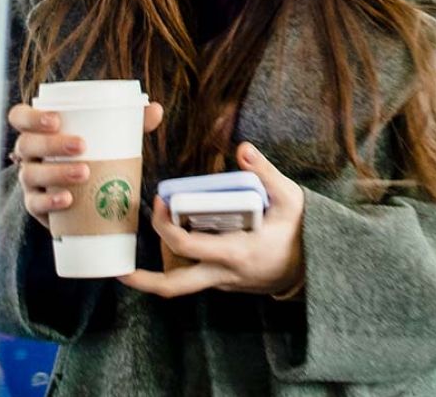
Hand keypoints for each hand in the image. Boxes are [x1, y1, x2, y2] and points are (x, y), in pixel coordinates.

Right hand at [9, 101, 164, 228]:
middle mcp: (28, 155)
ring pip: (30, 174)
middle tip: (82, 146)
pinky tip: (67, 200)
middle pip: (26, 145)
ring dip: (55, 172)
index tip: (56, 119)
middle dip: (51, 144)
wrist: (85, 199)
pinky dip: (50, 202)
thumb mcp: (110, 137)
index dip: (31, 116)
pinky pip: (34, 204)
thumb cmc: (95, 156)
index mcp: (38, 131)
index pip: (19, 117)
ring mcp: (30, 181)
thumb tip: (156, 109)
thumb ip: (131, 122)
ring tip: (84, 173)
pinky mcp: (37, 206)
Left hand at [118, 143, 305, 298]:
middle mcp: (223, 273)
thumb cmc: (302, 231)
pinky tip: (174, 238)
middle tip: (119, 270)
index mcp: (235, 252)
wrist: (316, 266)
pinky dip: (178, 263)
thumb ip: (266, 174)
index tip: (158, 201)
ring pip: (180, 284)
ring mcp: (223, 282)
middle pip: (173, 287)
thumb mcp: (290, 199)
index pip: (186, 246)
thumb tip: (243, 148)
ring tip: (149, 236)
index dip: (164, 225)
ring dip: (159, 266)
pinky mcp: (224, 282)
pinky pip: (194, 277)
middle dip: (142, 281)